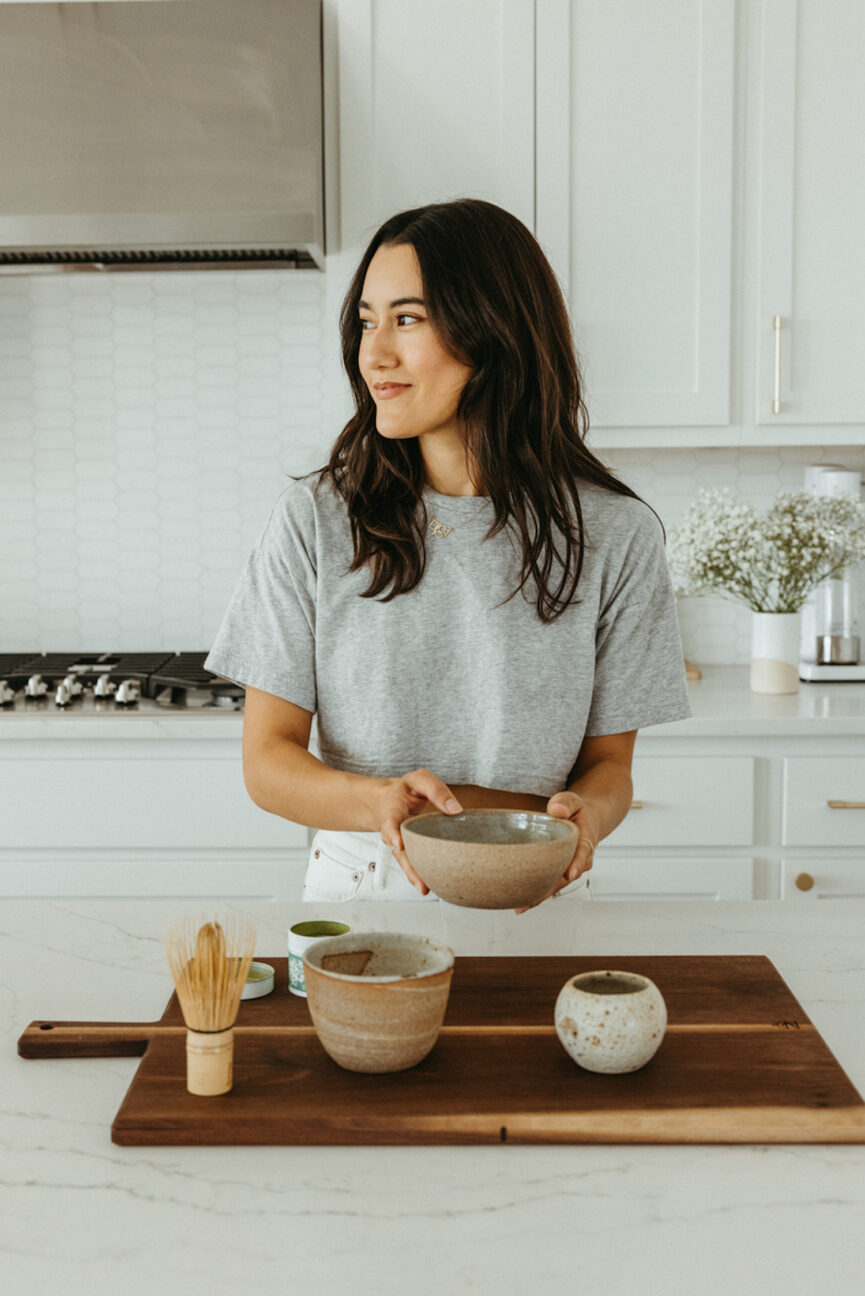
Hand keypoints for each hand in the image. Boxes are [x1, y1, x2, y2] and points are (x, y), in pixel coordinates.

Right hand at [373, 769, 462, 894]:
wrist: (387, 800)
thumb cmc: (406, 790)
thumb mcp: (419, 780)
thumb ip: (436, 790)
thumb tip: (457, 810)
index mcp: (393, 810)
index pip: (390, 822)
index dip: (393, 833)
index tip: (398, 844)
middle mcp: (392, 830)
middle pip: (398, 850)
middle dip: (408, 865)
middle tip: (419, 879)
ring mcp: (398, 843)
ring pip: (404, 861)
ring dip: (413, 875)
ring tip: (424, 888)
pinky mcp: (406, 850)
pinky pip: (409, 863)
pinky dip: (417, 875)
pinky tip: (426, 886)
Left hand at [514, 790, 598, 912]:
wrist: (587, 821)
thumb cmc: (577, 811)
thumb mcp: (573, 801)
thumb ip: (565, 803)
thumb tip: (556, 810)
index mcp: (585, 841)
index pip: (582, 853)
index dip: (575, 864)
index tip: (569, 873)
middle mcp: (580, 860)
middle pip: (566, 878)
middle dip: (550, 888)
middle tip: (532, 897)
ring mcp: (571, 869)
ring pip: (557, 886)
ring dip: (541, 896)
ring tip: (521, 906)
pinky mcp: (560, 874)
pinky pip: (550, 886)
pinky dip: (537, 895)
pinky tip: (521, 904)